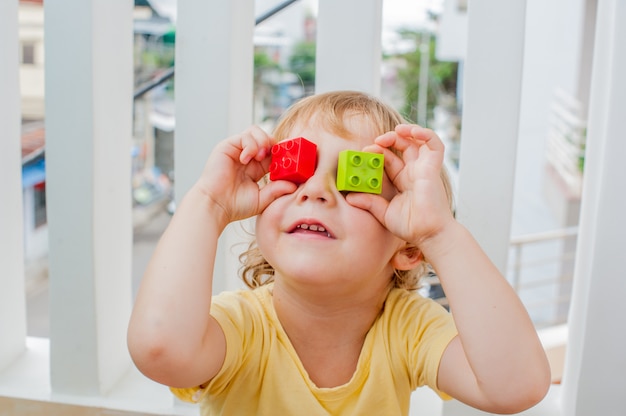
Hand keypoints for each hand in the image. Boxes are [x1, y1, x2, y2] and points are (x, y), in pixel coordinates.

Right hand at [194, 125, 296, 224]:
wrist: (215, 206)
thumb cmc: (235, 206)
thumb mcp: (262, 199)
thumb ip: (277, 190)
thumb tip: (294, 185)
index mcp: (257, 168)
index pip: (274, 152)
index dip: (283, 153)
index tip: (290, 160)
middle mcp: (248, 157)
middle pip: (267, 138)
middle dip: (274, 144)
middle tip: (277, 156)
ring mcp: (238, 150)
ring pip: (256, 131)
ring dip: (263, 141)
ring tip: (261, 156)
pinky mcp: (227, 146)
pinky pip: (245, 136)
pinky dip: (250, 145)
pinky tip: (246, 159)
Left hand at [346, 124, 453, 245]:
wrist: (429, 234)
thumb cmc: (412, 227)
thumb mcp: (384, 213)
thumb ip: (369, 202)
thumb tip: (350, 197)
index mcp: (402, 181)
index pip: (388, 160)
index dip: (376, 153)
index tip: (364, 154)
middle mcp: (413, 172)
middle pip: (401, 146)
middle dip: (388, 140)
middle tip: (375, 142)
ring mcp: (424, 168)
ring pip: (417, 141)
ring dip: (405, 132)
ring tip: (392, 132)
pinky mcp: (433, 167)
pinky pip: (434, 144)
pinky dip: (425, 133)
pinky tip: (411, 131)